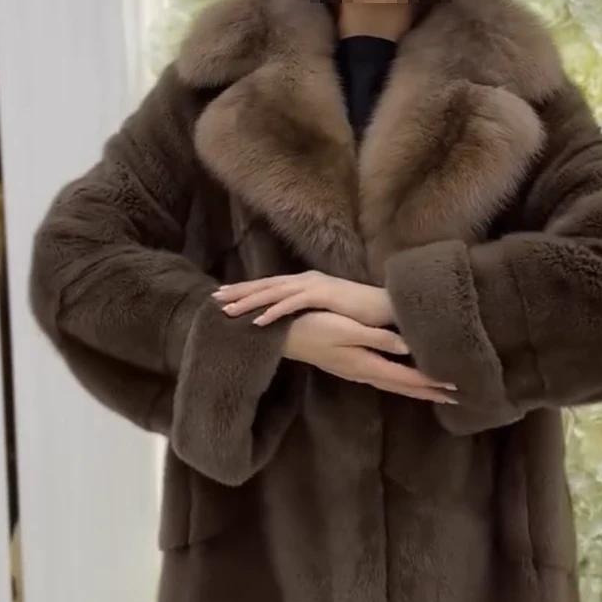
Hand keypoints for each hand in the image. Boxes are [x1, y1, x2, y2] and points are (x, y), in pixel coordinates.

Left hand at [211, 270, 394, 328]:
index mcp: (306, 283)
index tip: (224, 296)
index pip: (270, 286)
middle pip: (265, 285)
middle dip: (239, 292)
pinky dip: (274, 311)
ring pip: (273, 293)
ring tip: (228, 311)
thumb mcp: (328, 309)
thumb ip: (310, 309)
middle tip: (214, 298)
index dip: (246, 290)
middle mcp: (306, 280)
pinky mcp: (323, 294)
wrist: (386, 306)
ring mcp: (313, 285)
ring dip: (250, 302)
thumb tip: (294, 317)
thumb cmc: (360, 311)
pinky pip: (292, 304)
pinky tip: (258, 321)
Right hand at [282, 311, 458, 404]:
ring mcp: (356, 371)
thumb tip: (405, 347)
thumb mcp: (345, 329)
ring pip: (393, 383)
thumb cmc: (313, 327)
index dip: (431, 382)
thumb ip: (376, 338)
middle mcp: (364, 372)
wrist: (285, 336)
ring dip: (416, 389)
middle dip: (429, 392)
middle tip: (456, 398)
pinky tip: (402, 378)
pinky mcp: (350, 366)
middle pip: (403, 386)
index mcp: (367, 364)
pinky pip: (384, 378)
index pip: (407, 377)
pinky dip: (400, 381)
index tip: (455, 387)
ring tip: (436, 392)